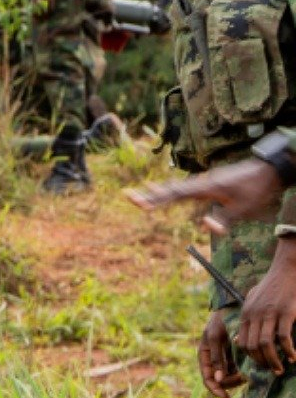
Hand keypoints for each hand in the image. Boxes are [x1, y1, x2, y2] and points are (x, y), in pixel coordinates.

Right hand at [133, 155, 289, 232]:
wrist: (270, 170)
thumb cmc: (258, 189)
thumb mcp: (245, 208)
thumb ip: (224, 219)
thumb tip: (205, 227)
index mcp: (207, 187)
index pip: (176, 194)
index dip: (157, 200)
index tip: (140, 204)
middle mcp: (203, 182)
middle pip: (171, 189)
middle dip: (150, 194)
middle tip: (127, 196)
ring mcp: (207, 181)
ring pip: (178, 187)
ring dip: (160, 192)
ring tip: (142, 194)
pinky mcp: (211, 183)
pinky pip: (187, 188)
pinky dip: (173, 191)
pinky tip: (169, 192)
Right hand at [203, 309, 243, 394]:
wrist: (233, 308)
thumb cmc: (220, 321)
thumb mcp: (216, 338)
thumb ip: (217, 358)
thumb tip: (218, 379)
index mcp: (204, 355)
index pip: (207, 377)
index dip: (214, 389)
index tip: (225, 397)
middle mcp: (214, 359)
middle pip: (220, 379)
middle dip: (230, 383)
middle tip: (243, 379)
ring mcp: (225, 358)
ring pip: (230, 376)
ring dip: (238, 378)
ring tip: (248, 373)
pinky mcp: (236, 355)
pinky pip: (238, 369)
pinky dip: (243, 371)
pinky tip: (250, 368)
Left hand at [248, 257, 295, 375]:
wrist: (287, 269)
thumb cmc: (272, 285)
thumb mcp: (253, 299)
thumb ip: (248, 317)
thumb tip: (241, 336)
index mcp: (246, 314)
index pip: (242, 342)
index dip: (251, 357)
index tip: (261, 365)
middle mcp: (254, 315)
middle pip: (252, 346)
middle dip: (262, 362)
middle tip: (272, 371)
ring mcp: (270, 314)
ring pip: (266, 344)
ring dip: (274, 360)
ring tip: (281, 369)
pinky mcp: (285, 312)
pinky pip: (283, 337)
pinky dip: (288, 350)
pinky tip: (294, 357)